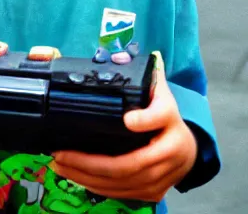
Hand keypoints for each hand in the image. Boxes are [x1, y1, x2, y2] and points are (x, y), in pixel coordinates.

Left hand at [50, 56, 197, 202]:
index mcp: (169, 117)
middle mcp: (171, 149)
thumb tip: (134, 53)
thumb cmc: (162, 113)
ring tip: (59, 166)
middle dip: (89, 162)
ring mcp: (165, 174)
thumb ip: (146, 73)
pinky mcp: (156, 191)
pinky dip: (97, 187)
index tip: (127, 120)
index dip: (145, 120)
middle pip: (130, 162)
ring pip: (123, 182)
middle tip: (60, 154)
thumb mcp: (157, 90)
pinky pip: (124, 193)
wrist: (188, 147)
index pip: (159, 117)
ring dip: (86, 177)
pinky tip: (76, 178)